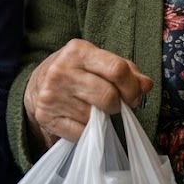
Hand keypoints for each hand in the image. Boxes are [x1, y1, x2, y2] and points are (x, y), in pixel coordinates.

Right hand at [24, 39, 152, 143]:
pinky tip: (80, 119)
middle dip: (117, 105)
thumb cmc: (75, 71)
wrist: (36, 86)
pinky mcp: (46, 117)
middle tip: (114, 105)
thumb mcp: (97, 62)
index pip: (117, 69)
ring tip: (93, 109)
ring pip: (95, 117)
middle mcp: (62, 70)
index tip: (133, 96)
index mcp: (78, 50)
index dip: (132, 87)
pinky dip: (86, 131)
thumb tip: (146, 84)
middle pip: (108, 96)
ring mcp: (52, 95)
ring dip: (101, 118)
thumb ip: (125, 71)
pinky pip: (81, 132)